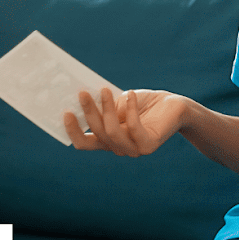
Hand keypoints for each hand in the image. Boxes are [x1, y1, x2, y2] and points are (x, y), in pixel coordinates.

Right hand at [63, 88, 186, 156]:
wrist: (173, 106)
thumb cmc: (143, 103)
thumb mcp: (118, 103)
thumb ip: (102, 105)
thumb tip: (80, 95)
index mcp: (107, 140)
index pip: (84, 143)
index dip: (73, 131)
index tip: (65, 111)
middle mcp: (118, 148)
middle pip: (97, 133)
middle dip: (88, 112)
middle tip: (82, 92)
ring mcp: (133, 149)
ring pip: (112, 132)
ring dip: (106, 109)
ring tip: (105, 90)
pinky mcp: (148, 145)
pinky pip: (133, 128)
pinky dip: (130, 110)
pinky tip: (130, 94)